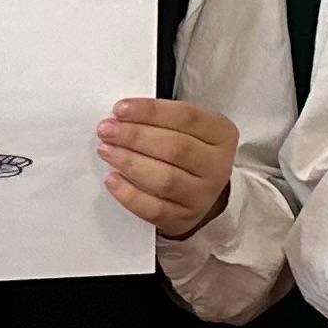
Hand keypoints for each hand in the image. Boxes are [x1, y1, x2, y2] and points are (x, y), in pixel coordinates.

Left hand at [98, 97, 238, 238]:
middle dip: (135, 136)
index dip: (151, 112)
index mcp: (221, 134)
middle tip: (106, 130)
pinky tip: (112, 179)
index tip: (120, 109)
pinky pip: (154, 209)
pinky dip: (129, 194)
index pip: (187, 117)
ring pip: (166, 180)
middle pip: (176, 148)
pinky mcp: (183, 219)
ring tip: (106, 150)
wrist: (199, 192)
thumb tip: (122, 116)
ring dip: (130, 162)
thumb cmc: (187, 153)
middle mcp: (217, 166)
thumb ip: (161, 119)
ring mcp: (202, 195)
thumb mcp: (187, 129)